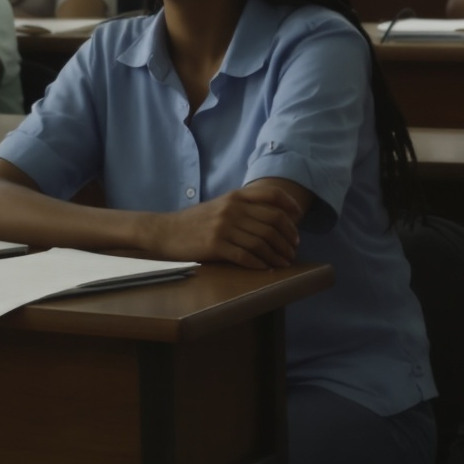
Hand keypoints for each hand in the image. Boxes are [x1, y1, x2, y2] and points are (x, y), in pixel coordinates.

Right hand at [140, 183, 304, 268]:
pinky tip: (265, 268)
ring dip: (277, 255)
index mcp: (234, 197)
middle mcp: (231, 209)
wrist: (165, 231)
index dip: (290, 206)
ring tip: (284, 262)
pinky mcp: (215, 246)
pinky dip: (260, 264)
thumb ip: (243, 206)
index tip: (298, 219)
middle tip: (293, 249)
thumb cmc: (194, 221)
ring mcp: (223, 227)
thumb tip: (274, 217)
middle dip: (288, 238)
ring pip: (262, 242)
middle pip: (272, 222)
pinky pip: (245, 256)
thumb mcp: (219, 205)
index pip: (271, 195)